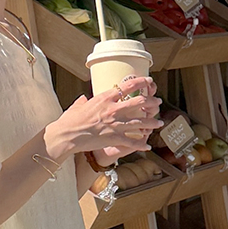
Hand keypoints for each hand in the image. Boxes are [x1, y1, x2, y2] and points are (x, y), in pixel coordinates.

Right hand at [43, 75, 162, 163]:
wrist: (68, 135)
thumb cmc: (70, 121)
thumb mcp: (77, 106)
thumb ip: (83, 101)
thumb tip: (84, 99)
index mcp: (105, 97)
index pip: (128, 86)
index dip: (142, 82)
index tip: (149, 82)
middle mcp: (113, 109)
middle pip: (139, 102)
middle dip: (151, 102)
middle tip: (157, 102)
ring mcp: (115, 124)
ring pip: (140, 122)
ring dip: (152, 122)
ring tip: (159, 122)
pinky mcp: (114, 138)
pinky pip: (132, 142)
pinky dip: (141, 144)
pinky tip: (148, 146)